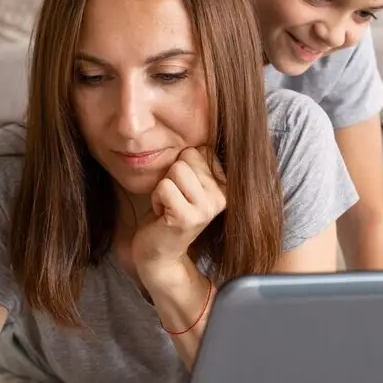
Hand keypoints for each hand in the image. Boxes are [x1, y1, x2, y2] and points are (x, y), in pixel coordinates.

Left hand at [131, 147, 226, 280]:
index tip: (183, 190)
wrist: (160, 252)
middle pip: (187, 157)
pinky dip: (156, 199)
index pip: (200, 150)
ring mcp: (207, 208)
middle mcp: (222, 197)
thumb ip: (196, 163)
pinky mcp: (188, 218)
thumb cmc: (170, 212)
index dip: (182, 166)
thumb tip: (202, 129)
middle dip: (172, 176)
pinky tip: (163, 215)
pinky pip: (164, 187)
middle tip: (174, 200)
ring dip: (163, 187)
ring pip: (176, 170)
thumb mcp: (188, 184)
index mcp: (226, 185)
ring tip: (169, 206)